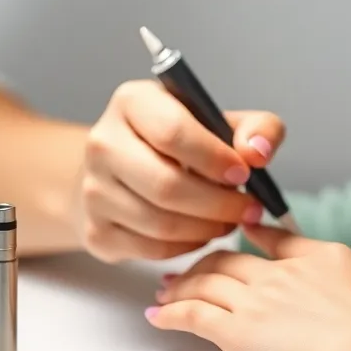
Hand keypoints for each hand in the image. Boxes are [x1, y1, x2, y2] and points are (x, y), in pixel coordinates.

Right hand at [74, 80, 284, 261]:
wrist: (124, 169)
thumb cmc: (182, 142)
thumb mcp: (222, 121)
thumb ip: (257, 127)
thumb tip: (257, 153)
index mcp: (133, 102)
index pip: (172, 132)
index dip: (214, 158)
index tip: (244, 173)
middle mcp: (103, 143)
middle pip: (166, 185)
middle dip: (218, 203)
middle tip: (249, 208)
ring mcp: (93, 190)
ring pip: (160, 223)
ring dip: (208, 228)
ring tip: (231, 219)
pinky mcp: (96, 231)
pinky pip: (151, 249)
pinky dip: (188, 246)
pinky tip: (204, 231)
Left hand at [146, 226, 350, 350]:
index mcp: (329, 260)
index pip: (282, 240)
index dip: (259, 234)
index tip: (242, 230)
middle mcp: (289, 273)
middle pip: (235, 258)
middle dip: (208, 260)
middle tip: (190, 266)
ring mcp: (262, 300)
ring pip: (209, 281)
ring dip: (183, 283)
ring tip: (165, 289)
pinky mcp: (241, 333)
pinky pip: (195, 315)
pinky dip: (172, 313)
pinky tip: (158, 315)